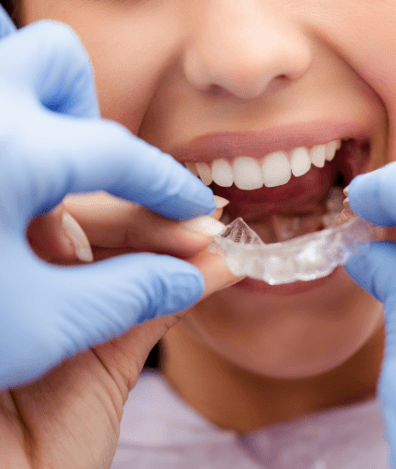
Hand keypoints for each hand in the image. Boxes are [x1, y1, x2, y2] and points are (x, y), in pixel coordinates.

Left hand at [0, 12, 239, 468]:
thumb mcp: (38, 329)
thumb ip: (127, 297)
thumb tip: (189, 278)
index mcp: (10, 154)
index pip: (119, 155)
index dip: (170, 184)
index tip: (196, 206)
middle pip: (57, 63)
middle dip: (91, 117)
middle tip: (92, 179)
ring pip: (11, 67)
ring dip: (47, 115)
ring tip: (42, 189)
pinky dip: (12, 138)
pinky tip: (4, 205)